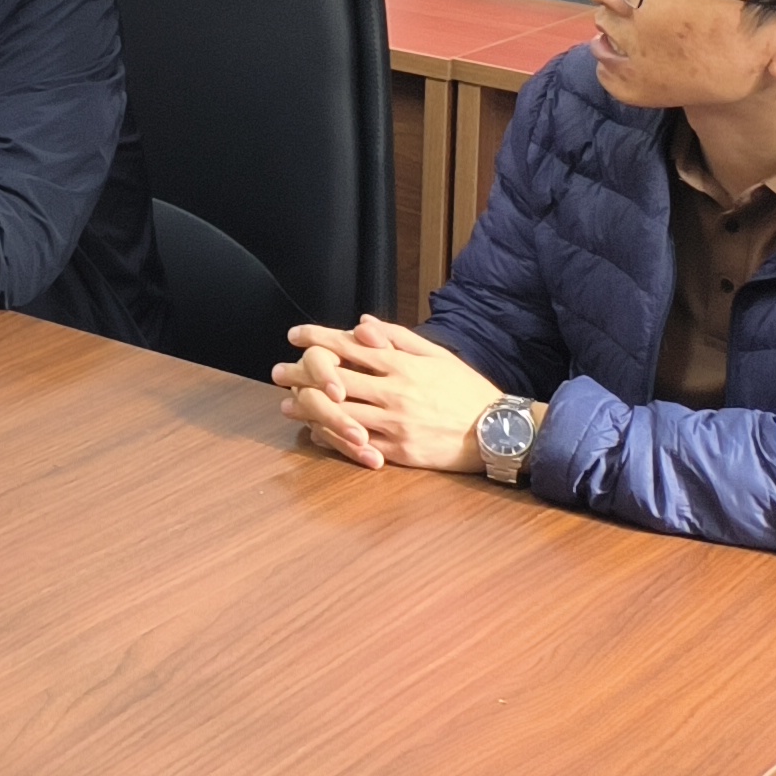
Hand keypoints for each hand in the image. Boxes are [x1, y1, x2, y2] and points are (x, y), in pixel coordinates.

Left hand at [273, 315, 503, 473]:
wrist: (497, 433)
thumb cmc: (465, 389)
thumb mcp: (436, 354)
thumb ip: (397, 338)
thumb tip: (362, 325)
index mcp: (402, 365)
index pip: (348, 345)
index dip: (317, 337)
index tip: (295, 335)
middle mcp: (393, 392)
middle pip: (333, 379)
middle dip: (300, 372)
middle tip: (277, 371)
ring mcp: (394, 423)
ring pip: (337, 413)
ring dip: (307, 406)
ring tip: (288, 403)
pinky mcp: (397, 451)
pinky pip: (355, 443)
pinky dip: (331, 435)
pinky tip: (317, 430)